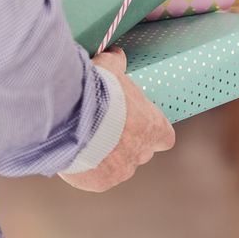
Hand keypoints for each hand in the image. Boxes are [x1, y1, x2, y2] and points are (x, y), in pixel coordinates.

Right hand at [59, 46, 174, 191]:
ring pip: (119, 167)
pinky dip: (88, 169)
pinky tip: (75, 152)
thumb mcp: (109, 69)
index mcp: (151, 125)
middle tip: (105, 129)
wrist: (72, 118)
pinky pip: (97, 177)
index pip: (165, 137)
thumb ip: (116, 64)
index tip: (140, 125)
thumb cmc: (97, 91)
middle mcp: (141, 151)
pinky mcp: (101, 182)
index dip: (154, 132)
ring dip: (106, 156)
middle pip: (141, 153)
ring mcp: (122, 170)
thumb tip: (117, 54)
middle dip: (126, 144)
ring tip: (85, 140)